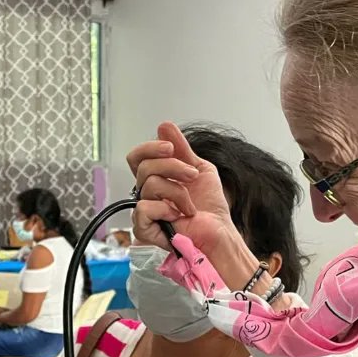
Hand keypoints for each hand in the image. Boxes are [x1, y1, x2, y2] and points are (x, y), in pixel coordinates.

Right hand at [127, 122, 237, 254]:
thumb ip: (181, 148)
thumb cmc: (210, 207)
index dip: (150, 148)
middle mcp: (148, 193)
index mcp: (157, 178)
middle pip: (144, 167)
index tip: (171, 148)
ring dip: (177, 191)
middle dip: (172, 166)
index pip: (138, 158)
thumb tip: (164, 126)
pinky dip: (165, 209)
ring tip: (190, 205)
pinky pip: (143, 208)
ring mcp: (145, 210)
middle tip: (191, 176)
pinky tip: (176, 216)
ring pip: (148, 184)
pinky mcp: (145, 228)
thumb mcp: (199, 168)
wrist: (219, 230)